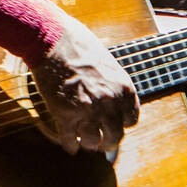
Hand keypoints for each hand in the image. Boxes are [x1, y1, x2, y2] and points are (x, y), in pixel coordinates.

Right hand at [30, 16, 139, 154]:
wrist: (55, 41)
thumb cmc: (81, 47)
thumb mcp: (109, 65)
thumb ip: (114, 86)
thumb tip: (114, 103)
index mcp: (124, 89)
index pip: (131, 119)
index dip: (121, 124)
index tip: (115, 124)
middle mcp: (109, 103)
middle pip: (114, 135)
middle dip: (108, 141)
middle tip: (102, 143)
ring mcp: (87, 110)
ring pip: (93, 142)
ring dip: (89, 144)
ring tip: (85, 143)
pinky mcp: (65, 115)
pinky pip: (70, 140)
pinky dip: (70, 146)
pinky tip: (70, 146)